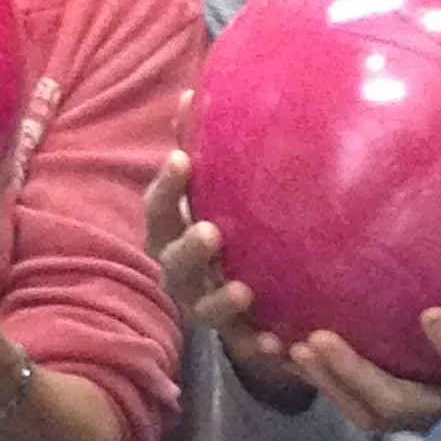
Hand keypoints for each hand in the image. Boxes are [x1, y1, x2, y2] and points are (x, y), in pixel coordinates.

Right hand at [145, 143, 311, 408]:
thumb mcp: (206, 192)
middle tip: (210, 232)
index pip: (159, 209)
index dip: (167, 187)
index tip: (182, 160)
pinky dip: (261, 347)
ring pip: (203, 309)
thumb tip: (191, 93)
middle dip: (188, 250)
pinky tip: (281, 344)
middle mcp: (181, 273)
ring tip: (241, 289)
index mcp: (171, 233)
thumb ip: (195, 146)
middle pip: (173, 264)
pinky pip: (246, 347)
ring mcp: (205, 306)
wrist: (240, 299)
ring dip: (220, 301)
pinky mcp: (238, 338)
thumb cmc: (220, 228)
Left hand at [287, 281, 440, 435]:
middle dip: (359, 373)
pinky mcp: (405, 418)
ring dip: (332, 381)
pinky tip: (295, 355)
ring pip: (371, 411)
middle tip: (320, 338)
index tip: (431, 312)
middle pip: (399, 402)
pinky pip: (361, 409)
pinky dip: (330, 386)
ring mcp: (426, 421)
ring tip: (296, 346)